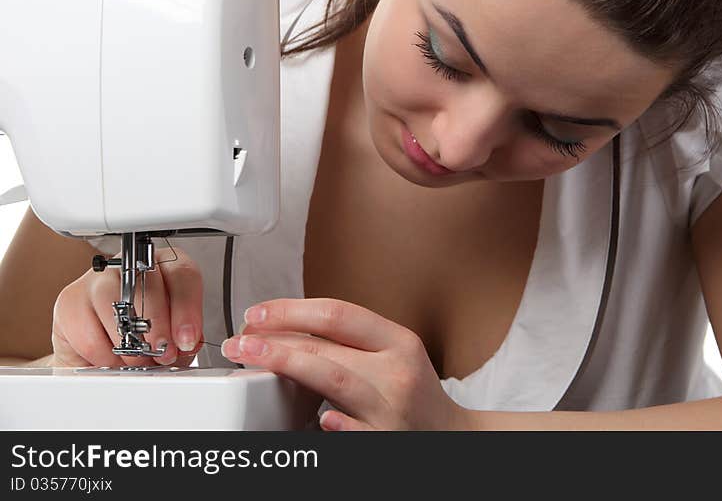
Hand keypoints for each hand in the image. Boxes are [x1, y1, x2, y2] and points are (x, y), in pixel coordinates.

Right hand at [50, 246, 203, 367]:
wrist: (100, 358)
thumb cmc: (142, 342)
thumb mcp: (172, 340)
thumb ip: (182, 339)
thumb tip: (186, 344)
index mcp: (166, 268)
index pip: (181, 274)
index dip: (186, 308)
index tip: (187, 338)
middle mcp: (132, 267)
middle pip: (147, 283)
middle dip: (159, 325)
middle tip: (162, 353)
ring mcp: (97, 280)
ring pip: (114, 302)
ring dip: (129, 342)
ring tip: (137, 361)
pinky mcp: (69, 301)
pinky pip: (88, 330)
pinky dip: (104, 354)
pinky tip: (112, 359)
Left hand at [221, 298, 472, 430]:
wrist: (452, 436)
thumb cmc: (413, 393)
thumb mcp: (395, 355)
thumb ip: (354, 341)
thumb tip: (286, 326)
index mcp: (399, 342)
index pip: (338, 314)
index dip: (292, 309)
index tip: (257, 312)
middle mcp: (398, 372)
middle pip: (328, 346)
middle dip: (276, 339)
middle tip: (239, 339)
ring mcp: (393, 409)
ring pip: (335, 380)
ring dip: (287, 366)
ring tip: (251, 359)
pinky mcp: (386, 442)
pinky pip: (358, 431)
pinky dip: (338, 424)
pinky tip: (319, 420)